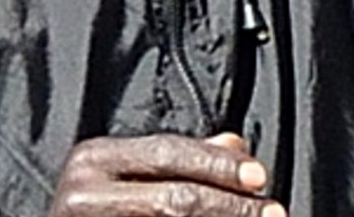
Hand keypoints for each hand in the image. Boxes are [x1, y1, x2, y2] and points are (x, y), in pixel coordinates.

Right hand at [45, 133, 280, 216]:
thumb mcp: (127, 177)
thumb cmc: (95, 213)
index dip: (220, 164)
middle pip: (174, 197)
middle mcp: (82, 192)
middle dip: (232, 206)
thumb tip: (235, 144)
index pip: (169, 151)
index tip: (261, 178)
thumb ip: (180, 160)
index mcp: (94, 159)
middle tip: (271, 213)